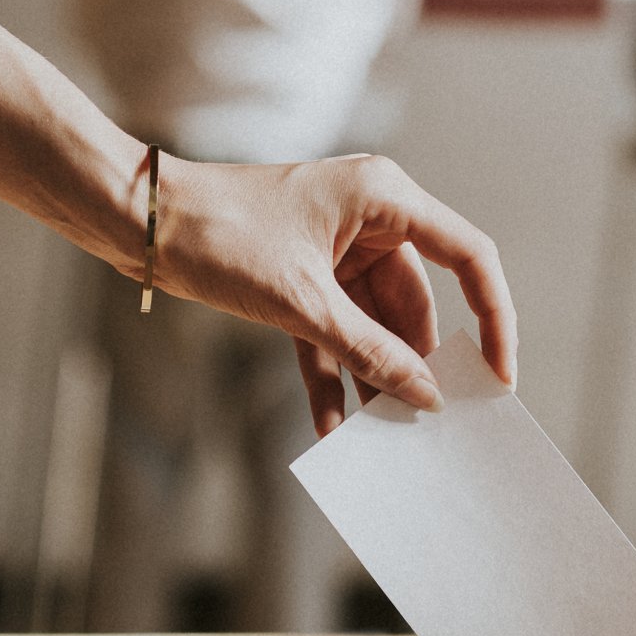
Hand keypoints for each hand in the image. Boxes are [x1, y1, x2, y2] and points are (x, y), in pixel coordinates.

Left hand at [0, 0, 515, 438]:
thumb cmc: (218, 235)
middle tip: (431, 426)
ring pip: (375, 325)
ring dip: (374, 377)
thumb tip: (426, 396)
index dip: (495, 317)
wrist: (136, 221)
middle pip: (420, 303)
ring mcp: (334, 250)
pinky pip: (332, 334)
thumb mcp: (300, 302)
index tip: (499, 377)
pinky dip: (333, 374)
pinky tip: (335, 429)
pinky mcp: (301, 278)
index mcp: (384, 198)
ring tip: (384, 438)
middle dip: (420, 364)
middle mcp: (369, 218)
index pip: (468, 256)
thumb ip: (368, 350)